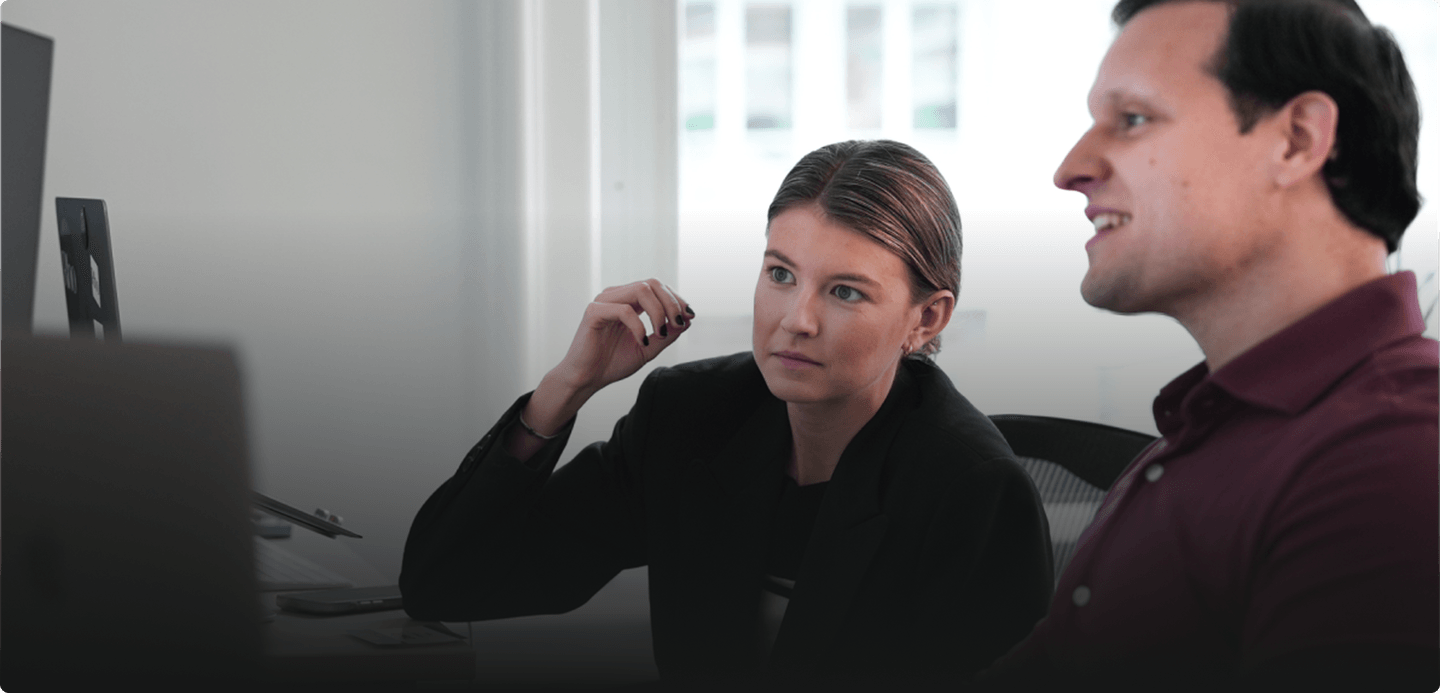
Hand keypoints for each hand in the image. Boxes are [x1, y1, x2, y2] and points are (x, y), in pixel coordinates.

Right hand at [503, 279, 692, 460]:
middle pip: (652, 283)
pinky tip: (641, 341)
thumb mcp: (648, 348)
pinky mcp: (594, 312)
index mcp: (629, 301)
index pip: (657, 287)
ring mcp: (604, 302)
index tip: (689, 316)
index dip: (676, 299)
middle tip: (679, 324)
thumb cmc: (613, 362)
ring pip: (640, 289)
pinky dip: (638, 326)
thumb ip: (667, 334)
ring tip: (661, 333)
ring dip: (658, 311)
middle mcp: (617, 296)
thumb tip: (688, 319)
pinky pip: (623, 310)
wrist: (587, 379)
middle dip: (671, 302)